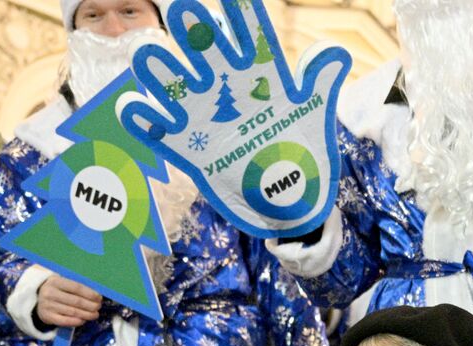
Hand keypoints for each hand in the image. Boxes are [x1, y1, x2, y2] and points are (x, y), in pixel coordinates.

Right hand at [36, 275, 101, 327]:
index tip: (99, 298)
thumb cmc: (56, 290)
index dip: (90, 294)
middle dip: (91, 305)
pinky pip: (65, 321)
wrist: (37, 300)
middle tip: (98, 307)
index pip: (77, 287)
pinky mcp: (47, 317)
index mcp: (55, 281)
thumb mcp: (62, 283)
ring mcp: (48, 306)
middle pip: (76, 301)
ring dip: (87, 314)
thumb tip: (95, 294)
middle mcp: (50, 293)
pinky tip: (84, 320)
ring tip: (95, 314)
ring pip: (73, 312)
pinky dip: (77, 321)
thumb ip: (76, 287)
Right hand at [122, 0, 351, 236]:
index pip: (251, 36)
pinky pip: (160, 131)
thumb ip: (319, 82)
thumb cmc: (303, 150)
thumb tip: (336, 52)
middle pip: (207, 51)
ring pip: (175, 85)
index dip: (243, 14)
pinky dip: (144, 121)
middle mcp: (228, 88)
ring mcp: (205, 115)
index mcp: (261, 75)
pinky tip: (136, 109)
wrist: (289, 198)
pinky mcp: (190, 147)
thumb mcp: (314, 115)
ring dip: (160, 71)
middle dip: (195, 31)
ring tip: (146, 54)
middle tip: (182, 8)